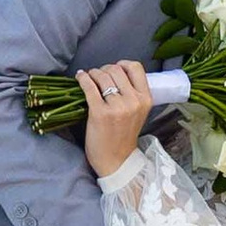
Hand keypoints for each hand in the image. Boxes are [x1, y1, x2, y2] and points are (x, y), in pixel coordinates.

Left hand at [78, 59, 153, 174]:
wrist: (116, 161)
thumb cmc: (124, 136)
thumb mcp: (138, 113)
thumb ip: (133, 94)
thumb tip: (115, 73)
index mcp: (146, 99)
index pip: (136, 68)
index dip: (122, 64)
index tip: (114, 69)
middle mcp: (133, 101)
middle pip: (115, 70)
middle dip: (104, 70)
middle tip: (98, 76)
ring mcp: (116, 107)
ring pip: (102, 76)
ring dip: (92, 74)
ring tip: (89, 78)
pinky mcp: (99, 113)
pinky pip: (89, 87)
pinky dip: (82, 79)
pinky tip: (80, 78)